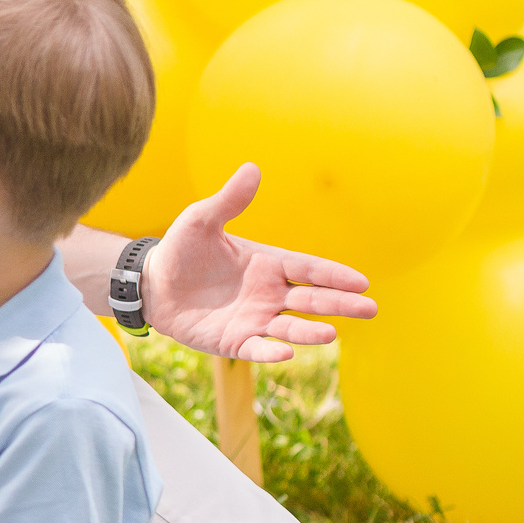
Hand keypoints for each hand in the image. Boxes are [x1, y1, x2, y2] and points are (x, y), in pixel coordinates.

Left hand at [143, 163, 378, 361]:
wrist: (152, 284)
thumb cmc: (181, 250)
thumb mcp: (201, 220)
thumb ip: (228, 201)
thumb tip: (252, 168)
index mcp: (269, 264)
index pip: (310, 269)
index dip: (334, 276)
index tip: (361, 282)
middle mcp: (269, 294)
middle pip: (312, 300)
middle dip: (340, 304)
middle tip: (371, 308)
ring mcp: (254, 319)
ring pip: (290, 327)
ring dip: (310, 332)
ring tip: (330, 334)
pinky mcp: (234, 341)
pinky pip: (257, 348)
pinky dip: (271, 351)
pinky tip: (286, 354)